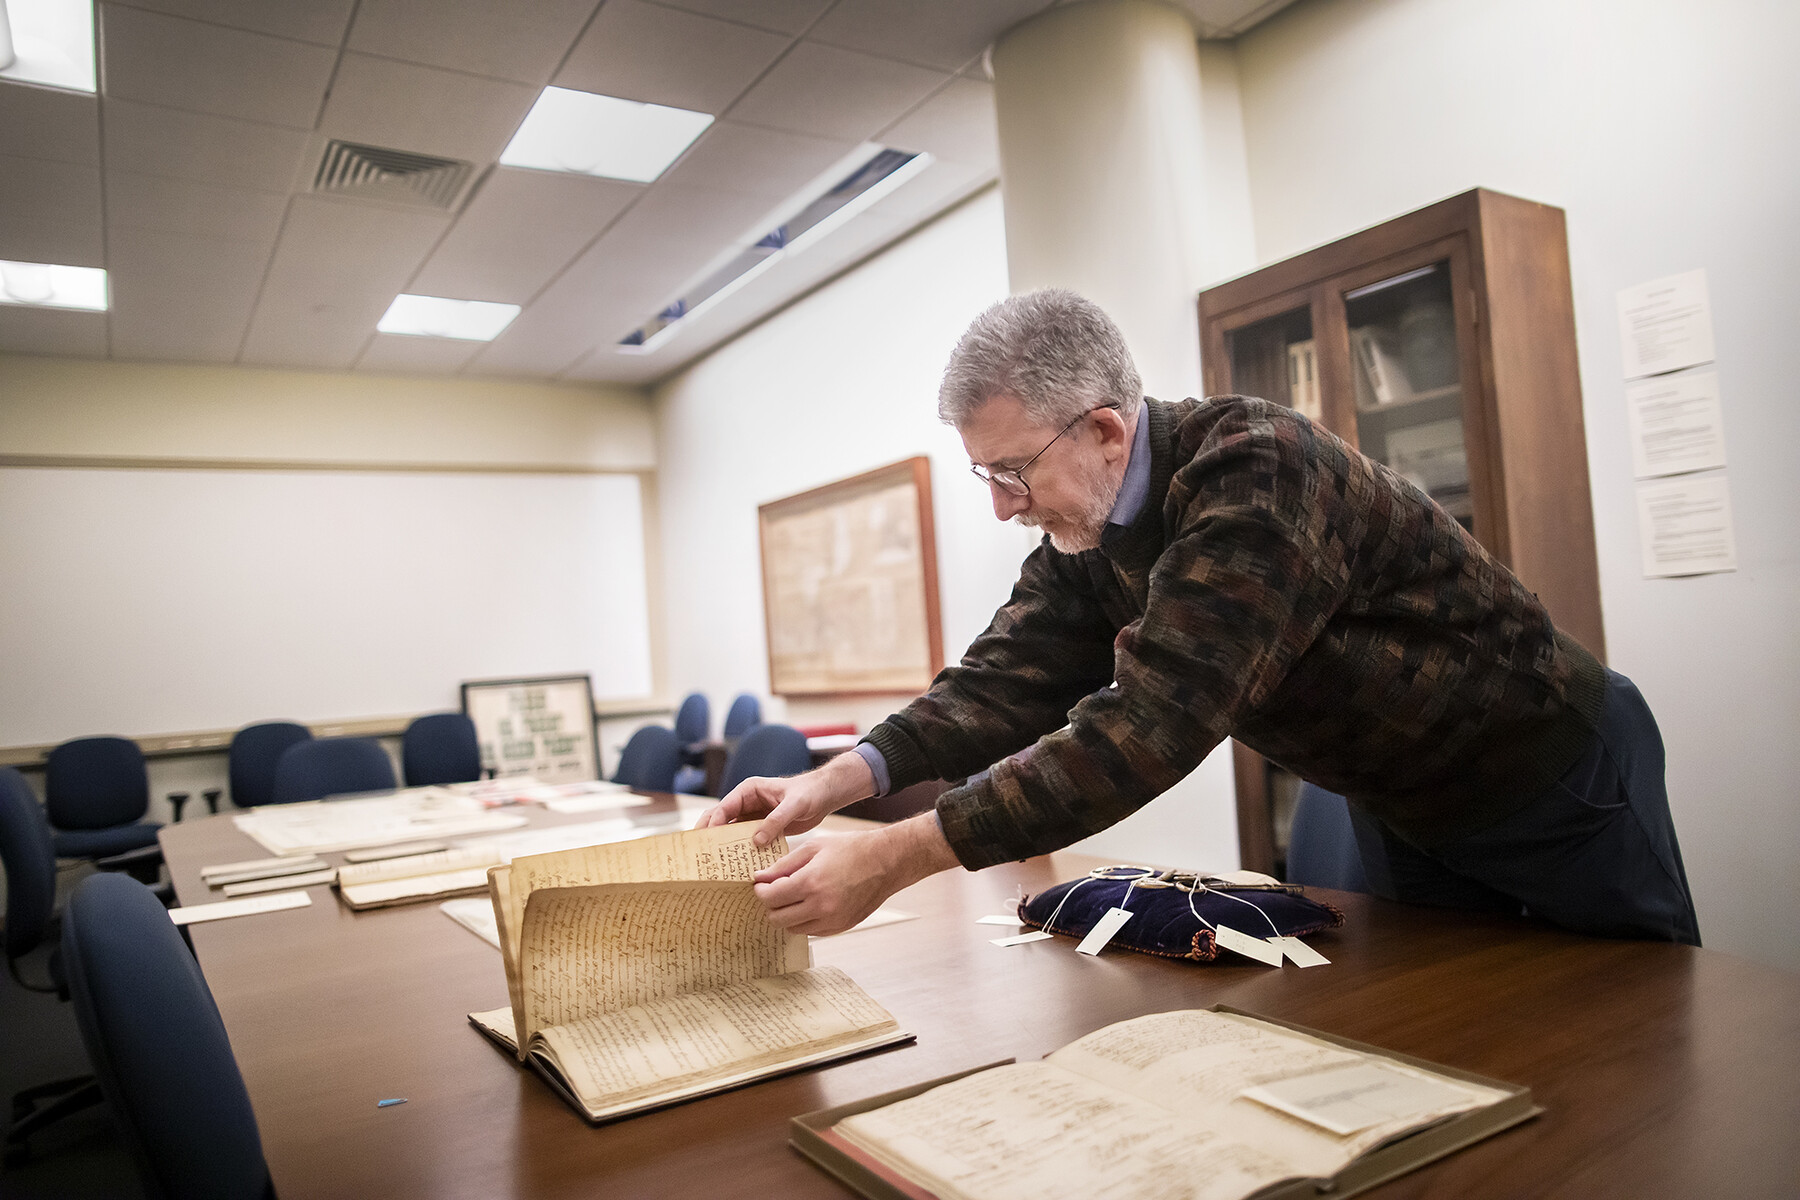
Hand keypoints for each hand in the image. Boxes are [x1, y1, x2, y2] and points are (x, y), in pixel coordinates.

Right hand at [694, 750, 875, 847]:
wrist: (824, 796)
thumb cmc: (809, 793)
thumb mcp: (794, 805)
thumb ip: (776, 821)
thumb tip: (756, 840)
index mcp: (749, 790)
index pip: (724, 807)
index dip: (713, 823)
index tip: (706, 840)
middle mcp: (746, 802)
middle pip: (720, 819)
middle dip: (709, 835)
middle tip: (700, 854)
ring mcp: (752, 816)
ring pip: (730, 831)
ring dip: (722, 845)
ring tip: (713, 863)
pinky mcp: (761, 828)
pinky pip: (745, 840)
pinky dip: (740, 850)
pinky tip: (736, 865)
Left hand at [752, 813, 959, 935]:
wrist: (886, 861)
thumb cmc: (851, 849)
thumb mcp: (813, 848)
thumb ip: (784, 865)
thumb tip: (760, 878)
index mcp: (810, 882)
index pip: (770, 898)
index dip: (760, 891)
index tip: (761, 884)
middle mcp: (820, 906)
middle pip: (777, 918)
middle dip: (771, 905)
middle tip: (775, 891)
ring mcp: (832, 920)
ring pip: (792, 928)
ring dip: (787, 914)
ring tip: (794, 896)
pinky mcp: (841, 927)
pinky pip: (811, 931)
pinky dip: (805, 920)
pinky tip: (811, 903)